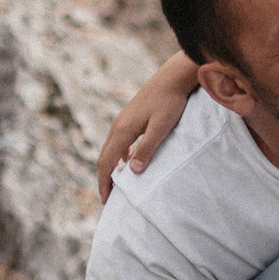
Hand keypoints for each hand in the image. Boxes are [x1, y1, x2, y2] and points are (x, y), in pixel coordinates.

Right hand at [97, 53, 199, 201]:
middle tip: (109, 199)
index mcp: (123, 130)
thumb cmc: (170, 102)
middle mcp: (118, 125)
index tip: (106, 201)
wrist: (173, 77)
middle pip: (105, 157)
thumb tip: (131, 171)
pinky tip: (128, 162)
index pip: (106, 163)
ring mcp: (123, 120)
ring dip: (111, 167)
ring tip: (117, 184)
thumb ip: (147, 149)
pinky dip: (119, 156)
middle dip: (105, 179)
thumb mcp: (161, 128)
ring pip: (111, 149)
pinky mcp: (131, 117)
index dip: (104, 184)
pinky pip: (119, 141)